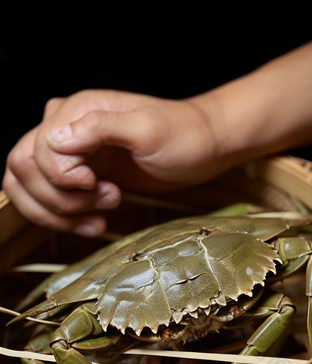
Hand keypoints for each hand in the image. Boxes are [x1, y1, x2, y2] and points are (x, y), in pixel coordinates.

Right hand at [3, 90, 219, 235]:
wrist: (203, 149)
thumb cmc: (183, 135)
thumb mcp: (147, 129)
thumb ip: (99, 129)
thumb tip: (55, 140)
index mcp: (77, 110)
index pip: (37, 151)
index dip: (60, 178)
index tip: (96, 184)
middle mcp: (67, 130)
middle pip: (24, 171)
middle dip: (60, 199)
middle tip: (106, 199)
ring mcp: (73, 155)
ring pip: (30, 190)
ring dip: (62, 214)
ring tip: (105, 212)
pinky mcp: (82, 177)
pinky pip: (52, 202)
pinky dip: (67, 221)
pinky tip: (95, 223)